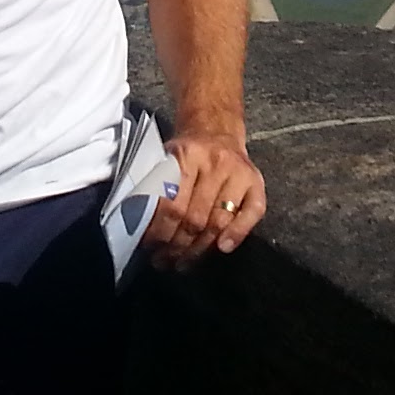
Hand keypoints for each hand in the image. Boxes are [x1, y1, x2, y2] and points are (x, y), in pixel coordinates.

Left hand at [144, 130, 265, 269]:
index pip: (171, 204)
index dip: (159, 232)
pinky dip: (237, 234)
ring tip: (183, 262)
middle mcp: (215, 162)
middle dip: (177, 246)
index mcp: (186, 154)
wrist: (216, 131)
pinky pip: (252, 214)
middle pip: (195, 217)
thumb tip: (138, 227)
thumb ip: (156, 189)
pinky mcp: (256, 182)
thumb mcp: (165, 161)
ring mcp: (238, 172)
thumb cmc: (186, 154)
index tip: (149, 248)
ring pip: (219, 221)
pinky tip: (222, 249)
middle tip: (164, 261)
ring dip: (200, 249)